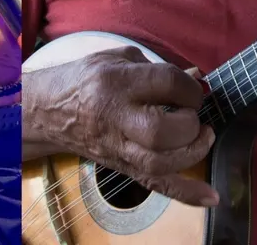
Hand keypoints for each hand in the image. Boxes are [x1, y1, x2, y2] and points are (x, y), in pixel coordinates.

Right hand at [37, 46, 217, 206]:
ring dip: (191, 153)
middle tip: (194, 114)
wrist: (46, 110)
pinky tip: (210, 196)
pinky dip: (185, 194)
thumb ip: (159, 68)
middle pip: (159, 130)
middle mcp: (115, 118)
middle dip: (189, 123)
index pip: (165, 83)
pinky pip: (154, 186)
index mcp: (116, 83)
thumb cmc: (85, 80)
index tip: (194, 89)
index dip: (190, 86)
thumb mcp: (119, 59)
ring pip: (158, 163)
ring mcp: (118, 147)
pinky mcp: (121, 167)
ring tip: (203, 137)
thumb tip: (197, 78)